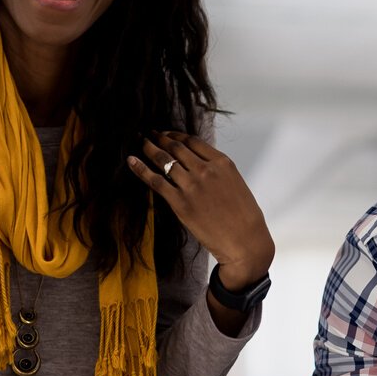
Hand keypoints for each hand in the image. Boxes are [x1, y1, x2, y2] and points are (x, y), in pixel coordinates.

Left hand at [127, 132, 274, 290]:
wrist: (245, 242)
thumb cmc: (244, 217)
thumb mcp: (235, 184)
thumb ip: (217, 172)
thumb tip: (198, 166)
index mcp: (222, 163)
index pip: (192, 141)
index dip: (175, 135)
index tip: (166, 134)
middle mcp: (205, 170)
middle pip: (175, 147)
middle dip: (159, 138)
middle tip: (148, 134)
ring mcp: (192, 185)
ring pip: (163, 160)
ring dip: (148, 148)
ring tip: (139, 142)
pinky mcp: (180, 203)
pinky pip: (155, 181)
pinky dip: (141, 168)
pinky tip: (131, 161)